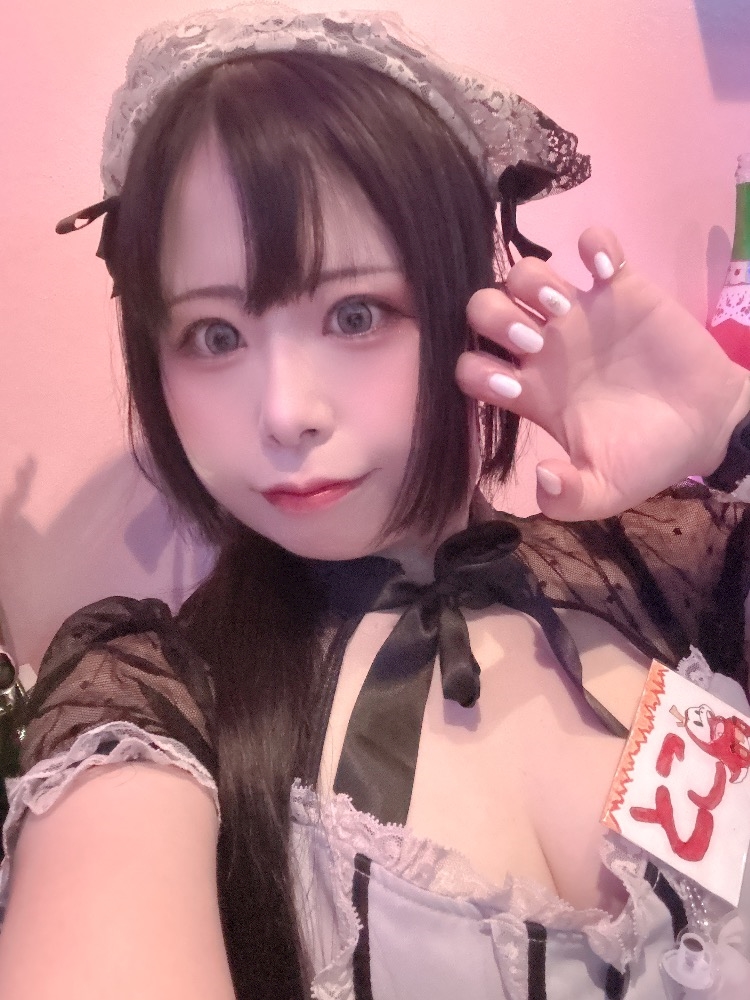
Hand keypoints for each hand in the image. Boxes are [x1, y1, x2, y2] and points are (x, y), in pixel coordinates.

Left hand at [456, 227, 749, 519]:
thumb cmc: (647, 458)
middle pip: (484, 310)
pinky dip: (594, 246)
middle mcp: (543, 349)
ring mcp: (580, 315)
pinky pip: (595, 245)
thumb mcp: (606, 492)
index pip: (470, 368)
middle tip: (537, 342)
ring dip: (533, 280)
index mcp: (531, 393)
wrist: (706, 430)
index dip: (476, 372)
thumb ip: (569, 498)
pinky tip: (608, 271)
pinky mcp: (622, 289)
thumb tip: (542, 479)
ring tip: (568, 307)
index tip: (514, 388)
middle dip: (496, 319)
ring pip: (524, 272)